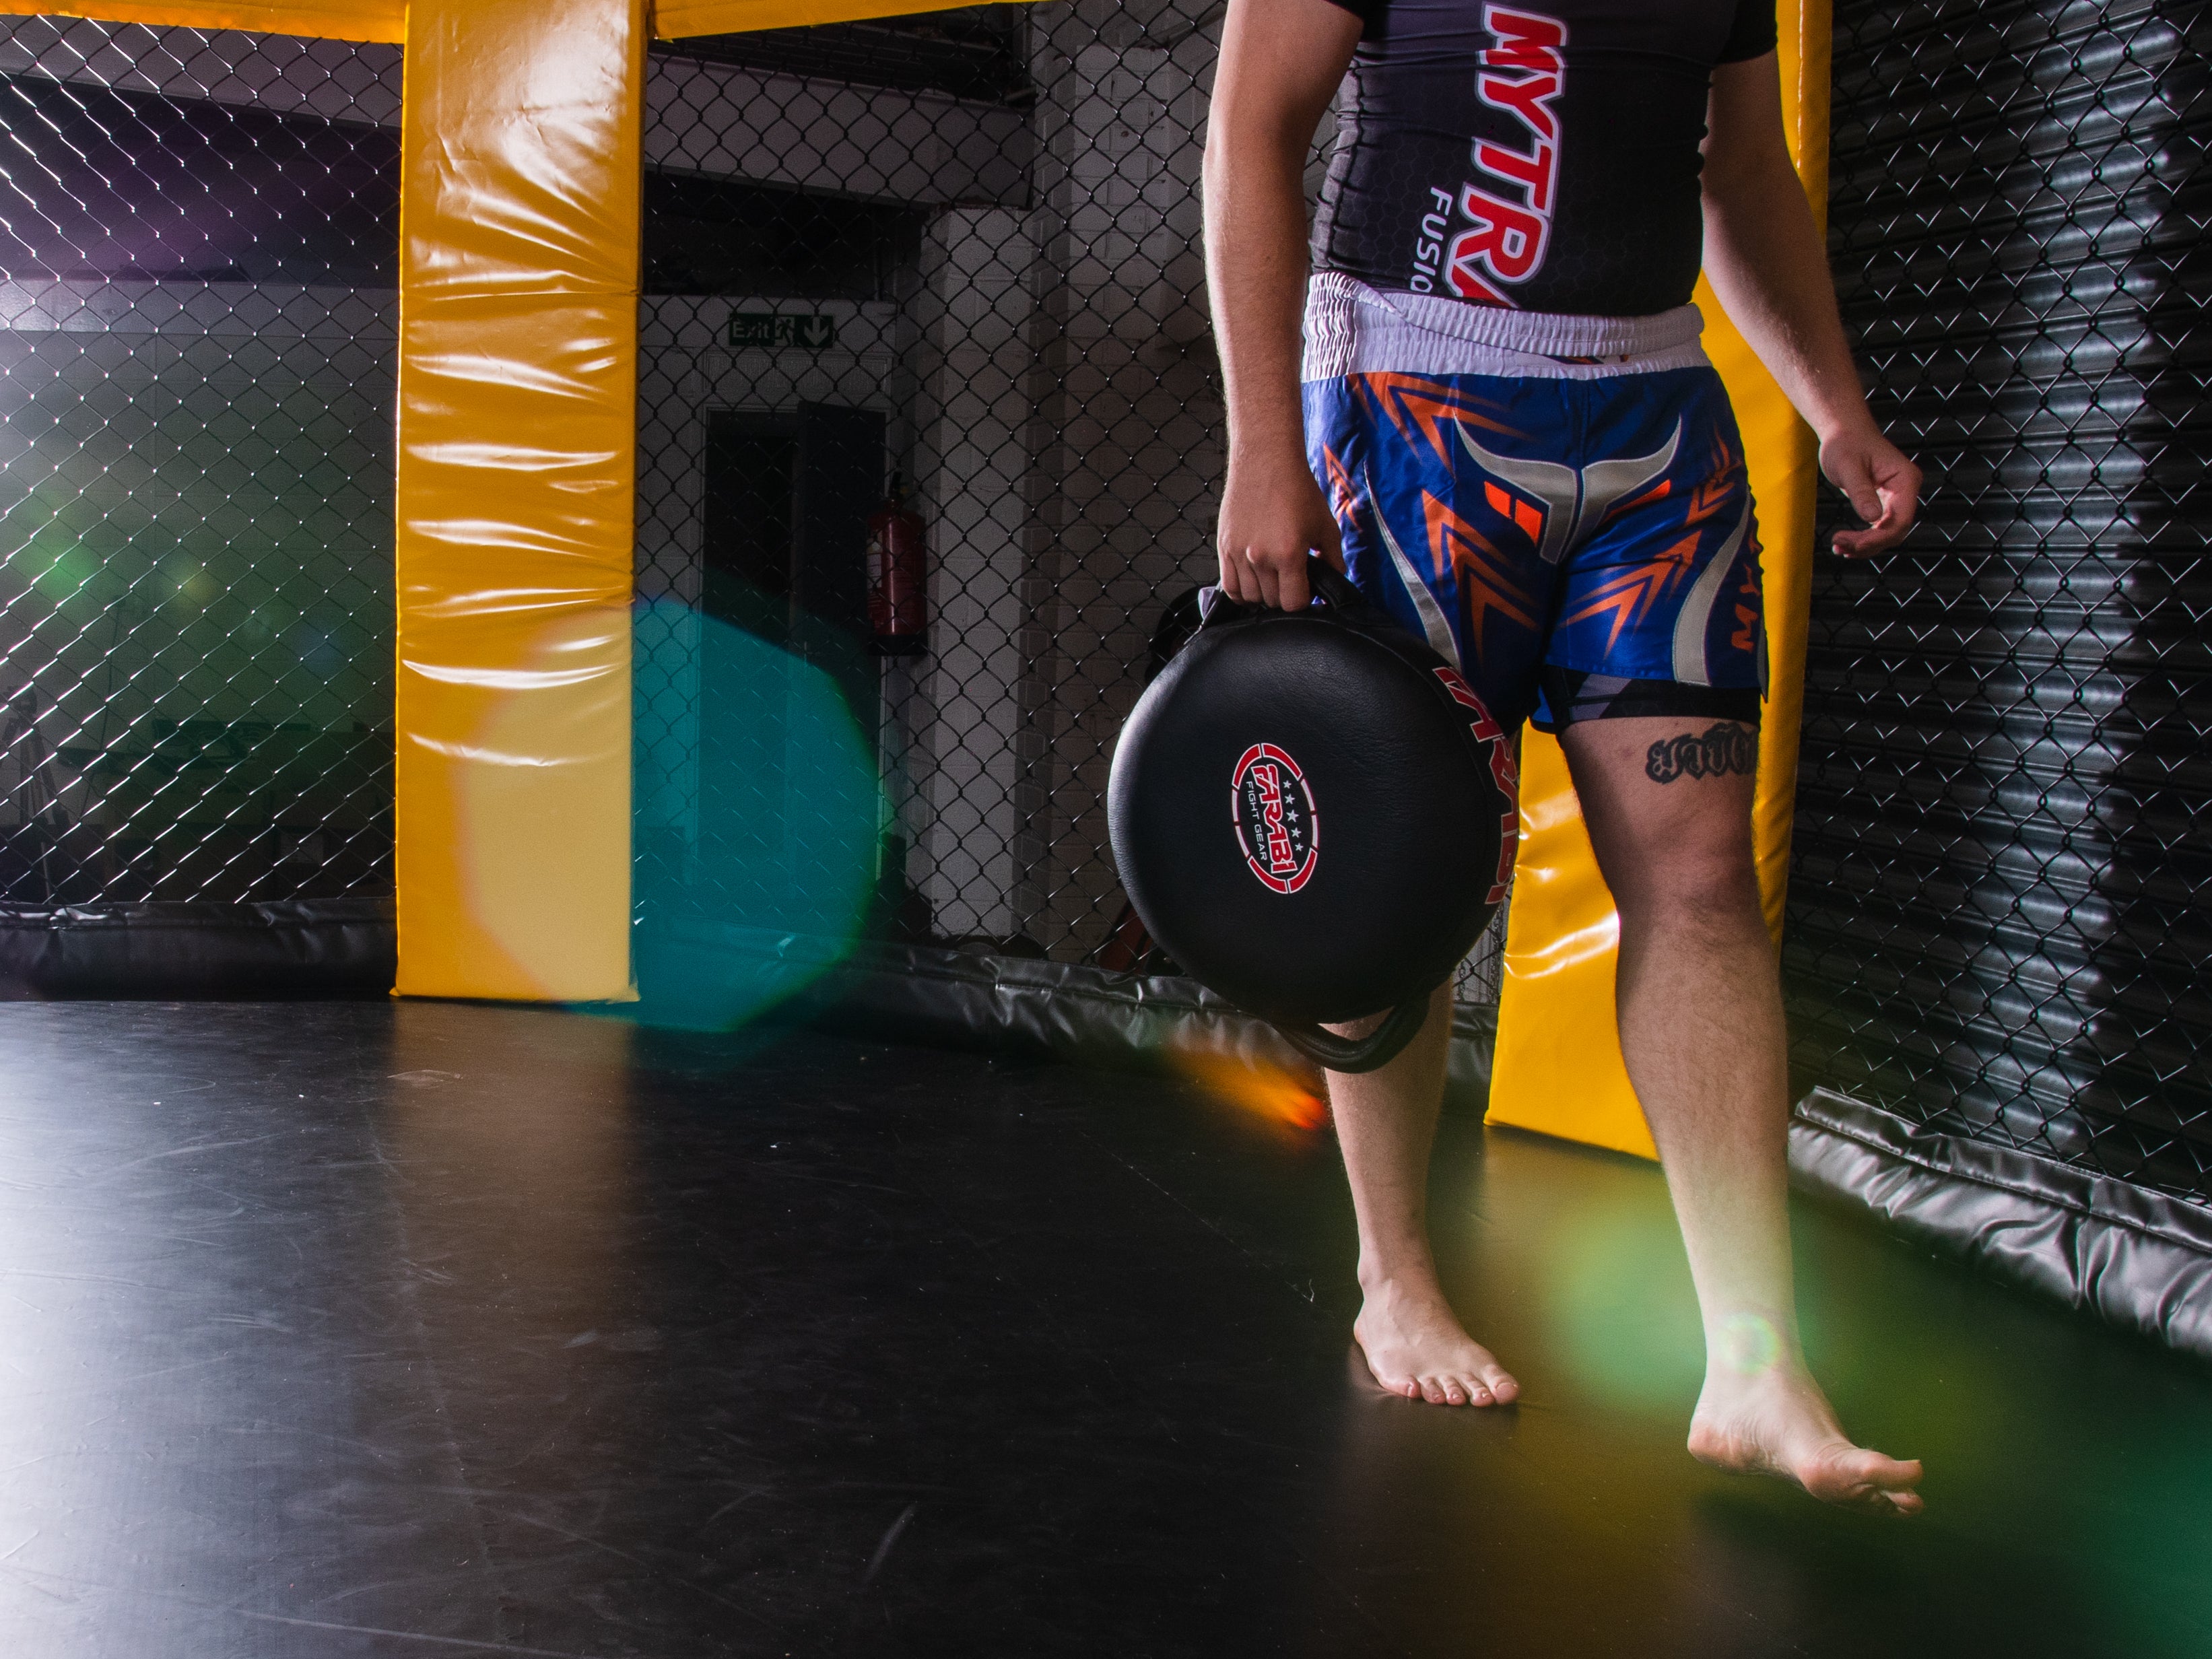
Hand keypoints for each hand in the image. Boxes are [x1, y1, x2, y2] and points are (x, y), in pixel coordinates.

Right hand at [1217, 444, 1341, 608]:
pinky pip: (1229, 586)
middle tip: (1291, 580)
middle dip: (1285, 595)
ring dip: (1264, 594)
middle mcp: (1260, 557)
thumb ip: (1334, 558)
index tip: (1307, 591)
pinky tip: (1252, 585)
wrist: (1266, 462)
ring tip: (1273, 579)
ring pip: (1250, 597)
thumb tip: (1336, 580)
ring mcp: (1239, 554)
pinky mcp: (1224, 547)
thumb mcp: (1325, 525)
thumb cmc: (1296, 489)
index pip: (1294, 602)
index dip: (1304, 600)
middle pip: (1272, 601)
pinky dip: (1241, 592)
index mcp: (1288, 554)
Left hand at [1819, 422, 1920, 557]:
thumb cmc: (1846, 442)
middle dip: (1868, 544)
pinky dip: (1862, 538)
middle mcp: (1905, 490)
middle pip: (1895, 530)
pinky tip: (1844, 543)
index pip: (1901, 520)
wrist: (1843, 432)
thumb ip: (1861, 491)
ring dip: (1864, 545)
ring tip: (1838, 547)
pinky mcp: (1884, 502)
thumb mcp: (1849, 467)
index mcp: (1905, 479)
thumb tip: (1872, 518)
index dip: (1879, 538)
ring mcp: (1896, 498)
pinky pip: (1878, 527)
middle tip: (1839, 546)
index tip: (1853, 545)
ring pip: (1887, 533)